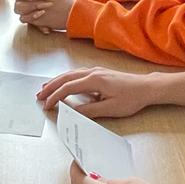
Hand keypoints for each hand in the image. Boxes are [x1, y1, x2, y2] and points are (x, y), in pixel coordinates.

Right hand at [37, 67, 157, 117]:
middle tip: (39, 96)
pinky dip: (66, 79)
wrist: (146, 87)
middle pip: (66, 78)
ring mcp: (96, 71)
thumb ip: (90, 110)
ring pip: (70, 74)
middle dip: (50, 87)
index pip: (68, 88)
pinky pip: (77, 74)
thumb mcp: (110, 109)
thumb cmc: (131, 98)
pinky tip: (64, 83)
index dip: (55, 97)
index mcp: (94, 80)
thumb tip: (72, 112)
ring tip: (46, 89)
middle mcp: (93, 72)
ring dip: (57, 81)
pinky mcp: (99, 73)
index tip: (46, 105)